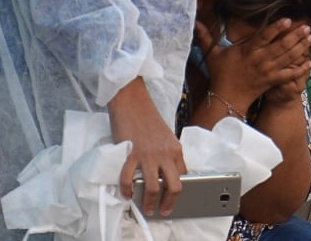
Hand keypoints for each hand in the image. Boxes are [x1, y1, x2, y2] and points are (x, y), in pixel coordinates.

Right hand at [108, 78, 186, 216]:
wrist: (131, 100)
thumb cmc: (146, 116)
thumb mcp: (165, 135)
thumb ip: (167, 153)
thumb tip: (166, 171)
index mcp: (175, 148)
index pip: (182, 176)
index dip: (178, 191)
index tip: (173, 198)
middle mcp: (164, 153)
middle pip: (174, 186)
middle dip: (169, 203)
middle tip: (164, 210)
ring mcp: (148, 155)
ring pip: (153, 187)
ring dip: (149, 202)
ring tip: (146, 208)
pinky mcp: (131, 154)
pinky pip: (129, 179)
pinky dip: (128, 190)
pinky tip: (127, 194)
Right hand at [196, 18, 310, 107]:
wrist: (227, 98)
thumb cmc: (221, 74)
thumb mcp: (213, 54)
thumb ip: (206, 37)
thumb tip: (194, 22)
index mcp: (247, 51)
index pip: (264, 36)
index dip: (277, 27)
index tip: (288, 19)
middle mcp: (259, 59)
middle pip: (281, 46)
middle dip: (296, 36)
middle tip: (307, 27)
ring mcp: (267, 71)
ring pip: (288, 58)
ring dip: (301, 48)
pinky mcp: (272, 81)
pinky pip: (289, 75)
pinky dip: (300, 69)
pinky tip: (310, 63)